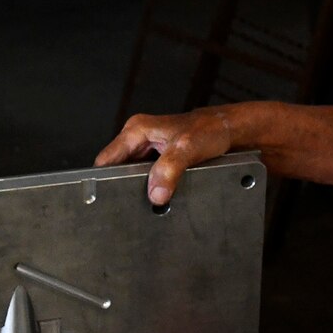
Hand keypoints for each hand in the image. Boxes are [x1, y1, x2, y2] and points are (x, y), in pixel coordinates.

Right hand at [95, 108, 236, 205]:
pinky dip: (153, 189)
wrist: (230, 132)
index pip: (106, 159)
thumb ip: (169, 170)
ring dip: (140, 189)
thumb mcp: (187, 148)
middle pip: (118, 169)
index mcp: (136, 131)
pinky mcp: (159, 162)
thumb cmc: (210, 130)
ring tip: (148, 200)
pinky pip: (148, 179)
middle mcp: (139, 140)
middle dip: (122, 186)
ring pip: (133, 176)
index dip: (102, 178)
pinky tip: (160, 196)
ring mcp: (149, 152)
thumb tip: (155, 193)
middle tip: (131, 203)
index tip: (106, 195)